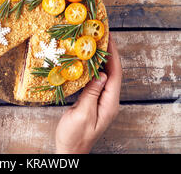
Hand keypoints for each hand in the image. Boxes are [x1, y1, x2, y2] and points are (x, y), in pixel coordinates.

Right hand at [55, 34, 121, 153]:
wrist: (70, 150)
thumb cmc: (75, 136)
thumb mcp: (82, 115)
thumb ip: (92, 94)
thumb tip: (100, 74)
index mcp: (109, 103)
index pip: (115, 74)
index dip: (113, 55)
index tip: (109, 38)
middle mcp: (108, 100)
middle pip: (112, 72)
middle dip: (108, 53)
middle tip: (100, 35)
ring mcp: (101, 100)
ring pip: (103, 74)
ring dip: (99, 59)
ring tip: (92, 43)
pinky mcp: (92, 100)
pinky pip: (94, 80)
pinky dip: (91, 68)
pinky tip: (84, 60)